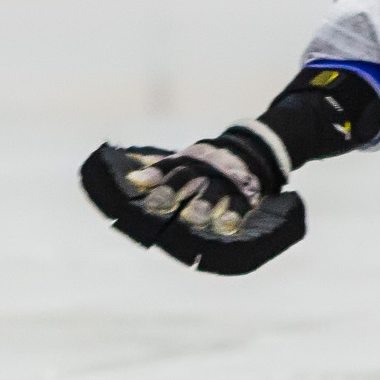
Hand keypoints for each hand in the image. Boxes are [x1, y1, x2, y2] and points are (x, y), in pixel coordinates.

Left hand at [124, 129, 283, 237]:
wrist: (249, 153)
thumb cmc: (205, 165)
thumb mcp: (184, 161)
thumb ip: (161, 171)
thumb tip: (130, 176)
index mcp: (187, 161)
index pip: (167, 166)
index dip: (152, 173)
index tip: (135, 180)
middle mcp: (203, 170)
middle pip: (185, 177)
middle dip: (170, 190)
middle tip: (156, 205)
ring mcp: (224, 181)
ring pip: (212, 192)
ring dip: (202, 204)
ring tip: (191, 218)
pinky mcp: (244, 194)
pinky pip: (240, 204)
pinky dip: (233, 214)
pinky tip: (226, 226)